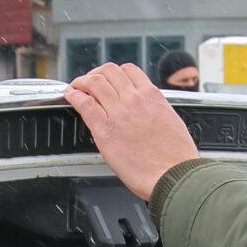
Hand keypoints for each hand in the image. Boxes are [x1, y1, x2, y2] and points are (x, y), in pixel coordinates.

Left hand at [63, 64, 201, 201]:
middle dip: (96, 73)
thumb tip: (148, 109)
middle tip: (90, 82)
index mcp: (152, 96)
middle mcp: (134, 99)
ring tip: (77, 87)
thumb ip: (155, 109)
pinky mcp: (104, 130)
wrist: (173, 175)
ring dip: (82, 81)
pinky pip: (84, 104)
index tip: (109, 79)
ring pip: (95, 82)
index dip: (115, 73)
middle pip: (109, 71)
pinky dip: (74, 95)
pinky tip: (71, 96)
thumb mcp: (170, 121)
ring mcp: (118, 113)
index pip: (129, 71)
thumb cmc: (175, 157)